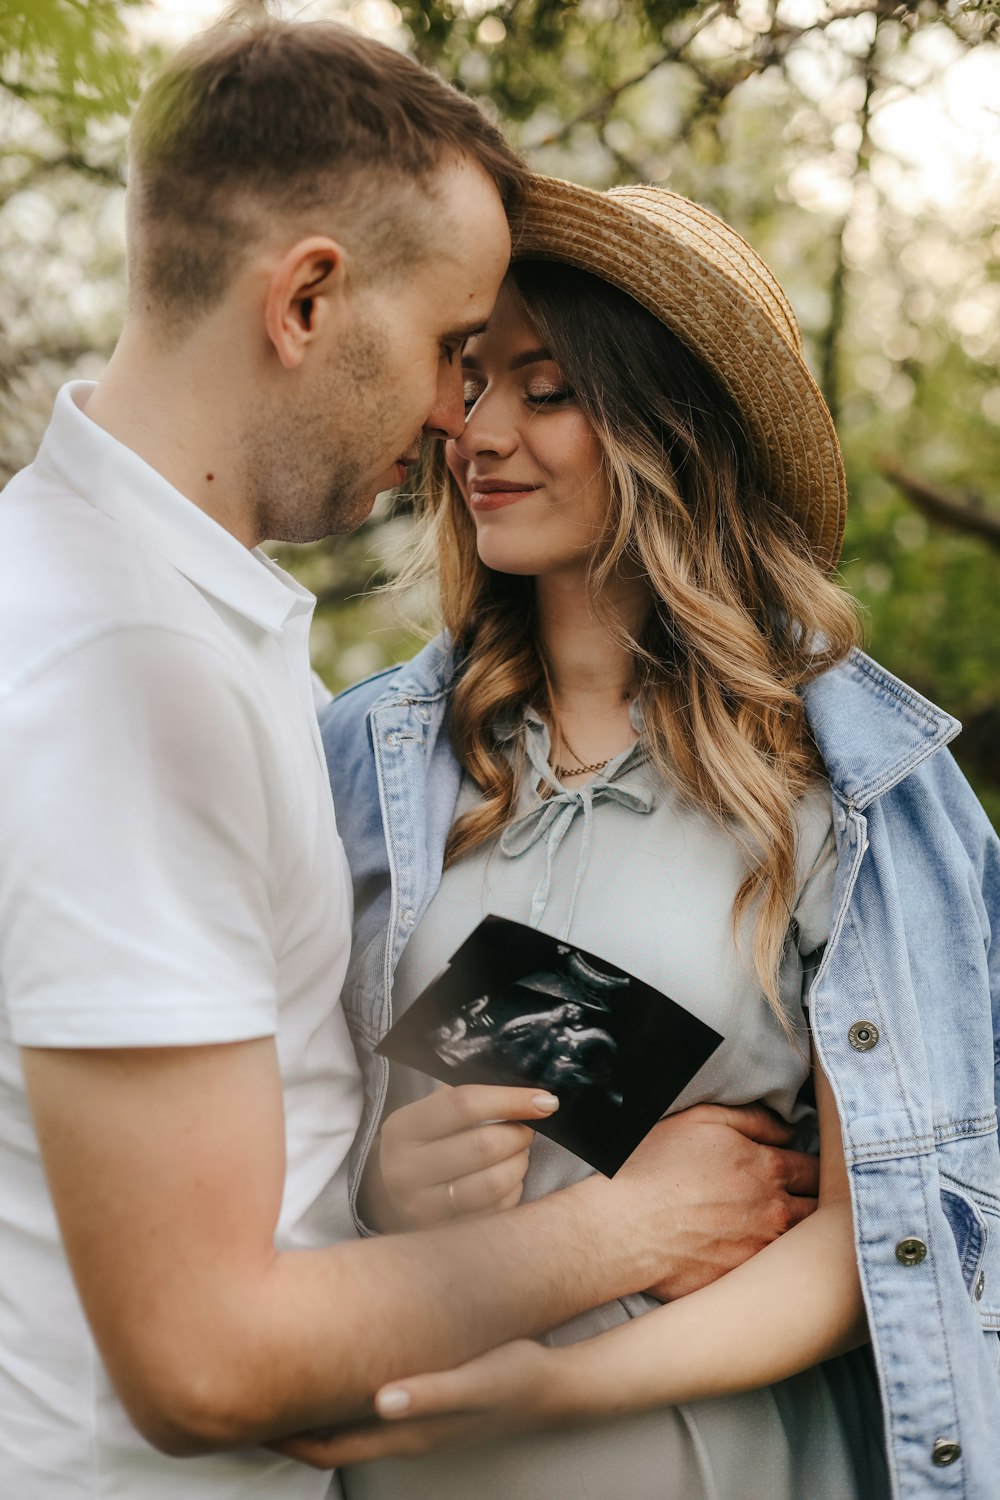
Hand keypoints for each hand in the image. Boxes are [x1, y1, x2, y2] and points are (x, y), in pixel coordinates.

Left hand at [268, 1340, 565, 1468]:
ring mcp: (413, 1420)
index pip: (329, 1448)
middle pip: (329, 1441)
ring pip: (345, 1425)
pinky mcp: (424, 1402)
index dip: (288, 1438)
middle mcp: (402, 1432)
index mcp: (406, 1432)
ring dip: (312, 1409)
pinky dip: (340, 1395)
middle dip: (288, 1424)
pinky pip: (367, 1408)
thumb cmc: (516, 1379)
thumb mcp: (478, 1382)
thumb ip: (430, 1393)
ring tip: (280, 1377)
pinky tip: (335, 1366)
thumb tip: (381, 1401)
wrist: (556, 1387)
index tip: (249, 1414)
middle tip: (249, 1393)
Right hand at [366, 1084, 558, 1231]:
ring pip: (494, 1183)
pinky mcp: (443, 1237)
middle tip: (528, 1129)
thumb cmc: (429, 1143)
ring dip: (519, 1164)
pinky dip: (512, 1192)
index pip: (464, 1104)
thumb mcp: (433, 1113)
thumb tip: (530, 1094)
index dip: (511, 1099)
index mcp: (402, 1128)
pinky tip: (507, 1181)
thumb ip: (471, 1098)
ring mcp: (421, 1210)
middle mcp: (404, 1171)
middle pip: (483, 1145)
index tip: (545, 1100)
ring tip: (518, 1154)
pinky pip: (497, 1212)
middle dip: (519, 1134)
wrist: (397, 1195)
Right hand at [605, 1101, 818, 1299]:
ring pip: (802, 1244)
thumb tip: (786, 1132)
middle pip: (818, 1209)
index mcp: (769, 1169)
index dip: (810, 1168)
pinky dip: (772, 1266)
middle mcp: (776, 1213)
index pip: (814, 1169)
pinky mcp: (744, 1282)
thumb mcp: (702, 1119)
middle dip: (814, 1201)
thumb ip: (752, 1120)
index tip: (802, 1171)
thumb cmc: (656, 1167)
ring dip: (799, 1235)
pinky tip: (755, 1256)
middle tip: (799, 1198)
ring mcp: (763, 1252)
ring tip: (779, 1229)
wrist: (624, 1227)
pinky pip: (774, 1274)